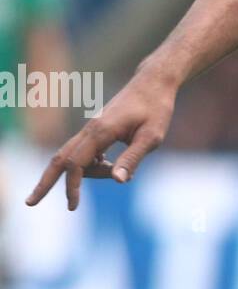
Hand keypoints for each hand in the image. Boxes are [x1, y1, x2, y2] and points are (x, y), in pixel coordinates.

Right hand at [25, 65, 178, 209]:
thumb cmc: (157, 109)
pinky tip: (110, 166)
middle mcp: (91, 129)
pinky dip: (89, 165)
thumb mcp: (152, 136)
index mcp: (102, 131)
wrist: (153, 83)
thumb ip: (133, 158)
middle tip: (29, 203)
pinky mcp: (96, 128)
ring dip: (83, 173)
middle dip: (44, 181)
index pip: (77, 163)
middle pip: (60, 158)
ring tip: (117, 172)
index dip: (72, 186)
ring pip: (72, 156)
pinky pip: (83, 151)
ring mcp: (91, 128)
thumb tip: (117, 181)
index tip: (73, 206)